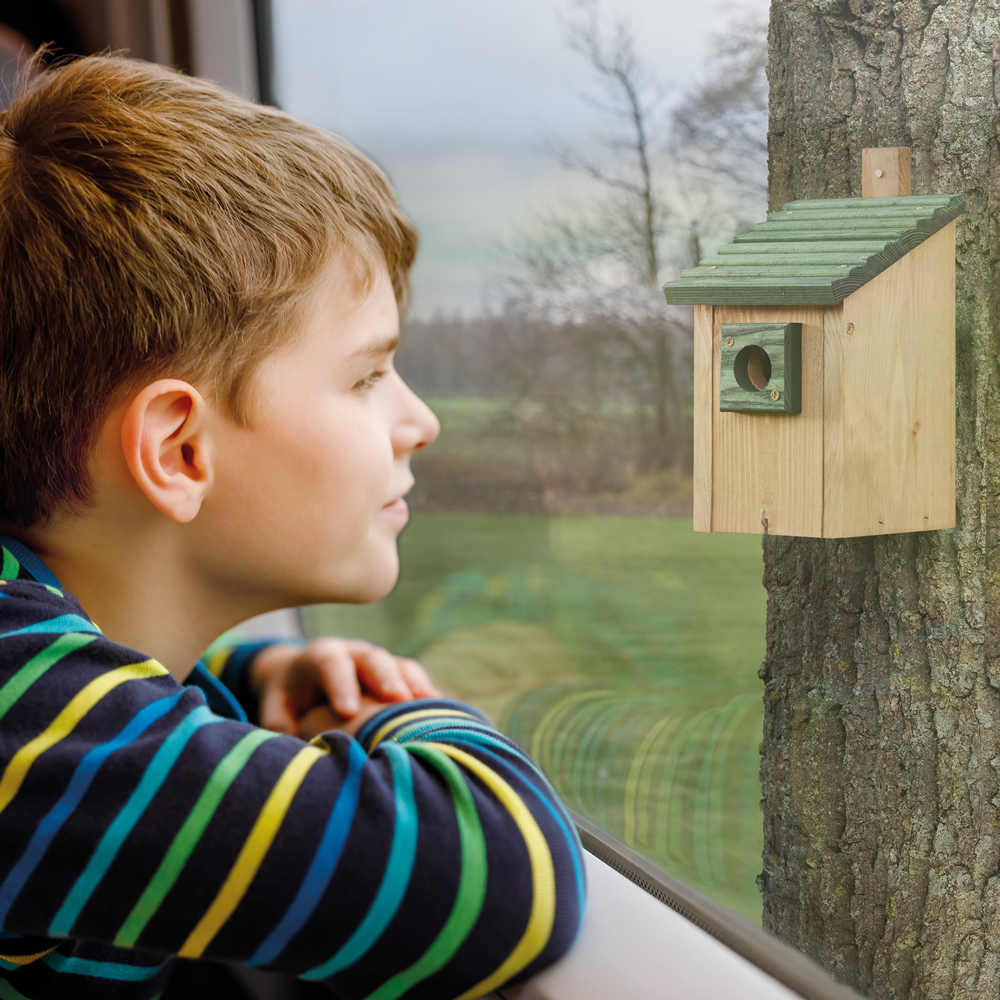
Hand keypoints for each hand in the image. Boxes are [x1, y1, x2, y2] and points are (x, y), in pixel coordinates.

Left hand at [249, 638, 438, 736]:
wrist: (305, 677)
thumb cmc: (288, 699)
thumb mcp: (277, 708)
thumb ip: (280, 723)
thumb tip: (291, 741)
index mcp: (320, 657)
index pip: (330, 662)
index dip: (339, 683)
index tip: (347, 711)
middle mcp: (354, 654)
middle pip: (372, 658)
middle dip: (385, 678)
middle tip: (396, 699)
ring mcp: (380, 663)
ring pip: (400, 666)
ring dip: (414, 686)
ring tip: (430, 707)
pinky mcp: (399, 675)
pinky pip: (418, 680)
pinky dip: (430, 696)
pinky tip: (447, 714)